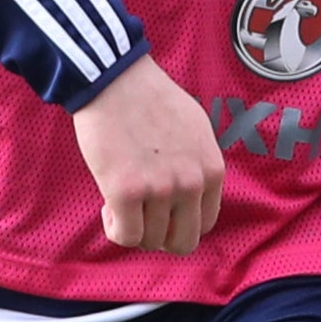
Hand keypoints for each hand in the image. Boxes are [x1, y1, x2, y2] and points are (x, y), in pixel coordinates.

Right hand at [68, 57, 222, 254]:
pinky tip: (108, 207)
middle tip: (140, 214)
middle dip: (159, 235)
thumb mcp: (196, 131)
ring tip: (121, 201)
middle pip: (182, 242)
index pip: (206, 224)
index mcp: (212, 169)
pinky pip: (125, 236)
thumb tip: (189, 199)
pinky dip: (115, 229)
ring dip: (133, 227)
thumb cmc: (149, 100)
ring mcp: (160, 189)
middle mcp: (192, 183)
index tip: (160, 210)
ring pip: (150, 241)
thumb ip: (197, 166)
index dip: (179, 223)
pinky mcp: (126, 191)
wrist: (115, 79)